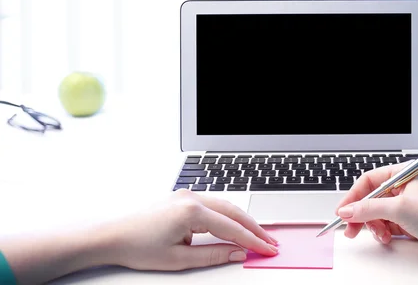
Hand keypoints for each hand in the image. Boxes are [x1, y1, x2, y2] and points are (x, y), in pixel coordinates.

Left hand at [107, 189, 278, 269]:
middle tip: (269, 242)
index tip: (267, 249)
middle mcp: (192, 198)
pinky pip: (214, 204)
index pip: (232, 228)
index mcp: (191, 212)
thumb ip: (213, 255)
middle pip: (234, 211)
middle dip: (254, 228)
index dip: (253, 240)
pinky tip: (235, 225)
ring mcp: (187, 195)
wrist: (112, 235)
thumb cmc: (138, 246)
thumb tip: (237, 253)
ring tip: (257, 235)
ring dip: (242, 220)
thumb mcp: (178, 259)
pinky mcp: (183, 197)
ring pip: (226, 205)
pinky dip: (228, 215)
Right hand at [336, 164, 417, 258]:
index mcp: (402, 174)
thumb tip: (348, 210)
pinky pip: (387, 225)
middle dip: (360, 214)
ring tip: (380, 235)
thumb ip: (370, 209)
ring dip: (374, 226)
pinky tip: (388, 237)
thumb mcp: (399, 209)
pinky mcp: (409, 221)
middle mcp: (403, 187)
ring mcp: (406, 205)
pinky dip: (384, 232)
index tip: (343, 211)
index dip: (353, 196)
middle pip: (370, 199)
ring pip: (378, 214)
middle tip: (351, 229)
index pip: (369, 181)